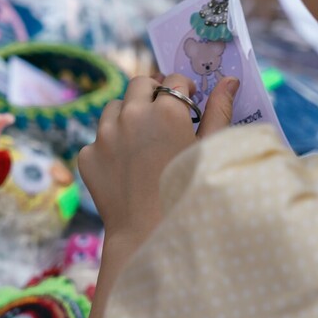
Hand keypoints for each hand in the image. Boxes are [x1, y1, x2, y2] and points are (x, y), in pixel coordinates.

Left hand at [78, 74, 238, 243]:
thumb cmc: (191, 193)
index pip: (175, 81)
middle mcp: (132, 114)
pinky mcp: (88, 156)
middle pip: (140, 83)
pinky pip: (98, 140)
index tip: (190, 101)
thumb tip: (229, 80)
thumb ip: (219, 110)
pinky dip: (110, 146)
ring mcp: (105, 134)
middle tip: (165, 112)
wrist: (150, 237)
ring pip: (114, 107)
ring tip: (143, 138)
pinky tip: (126, 166)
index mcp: (167, 109)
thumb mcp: (211, 150)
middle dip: (154, 92)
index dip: (185, 89)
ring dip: (128, 114)